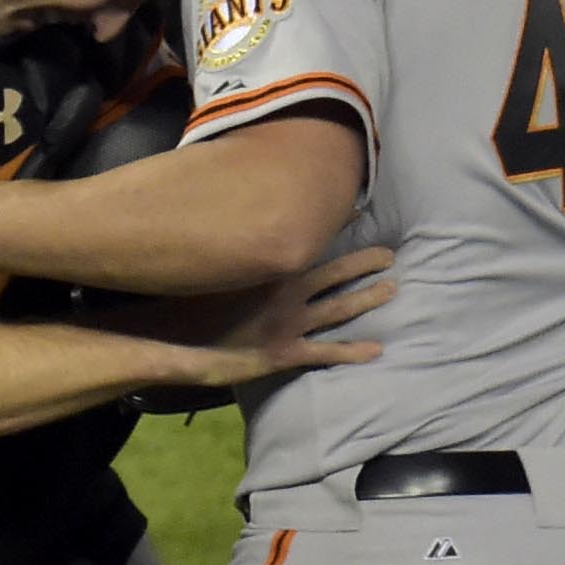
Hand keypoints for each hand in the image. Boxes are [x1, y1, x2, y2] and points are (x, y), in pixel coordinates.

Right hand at [187, 242, 391, 387]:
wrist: (172, 341)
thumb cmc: (183, 302)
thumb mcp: (209, 267)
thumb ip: (232, 252)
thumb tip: (237, 226)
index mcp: (269, 269)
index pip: (310, 242)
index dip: (335, 227)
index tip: (359, 211)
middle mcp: (286, 292)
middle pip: (335, 274)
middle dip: (365, 264)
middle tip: (389, 256)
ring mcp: (289, 324)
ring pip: (340, 309)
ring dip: (368, 298)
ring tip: (392, 289)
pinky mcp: (285, 353)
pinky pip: (326, 352)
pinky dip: (353, 351)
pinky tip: (377, 350)